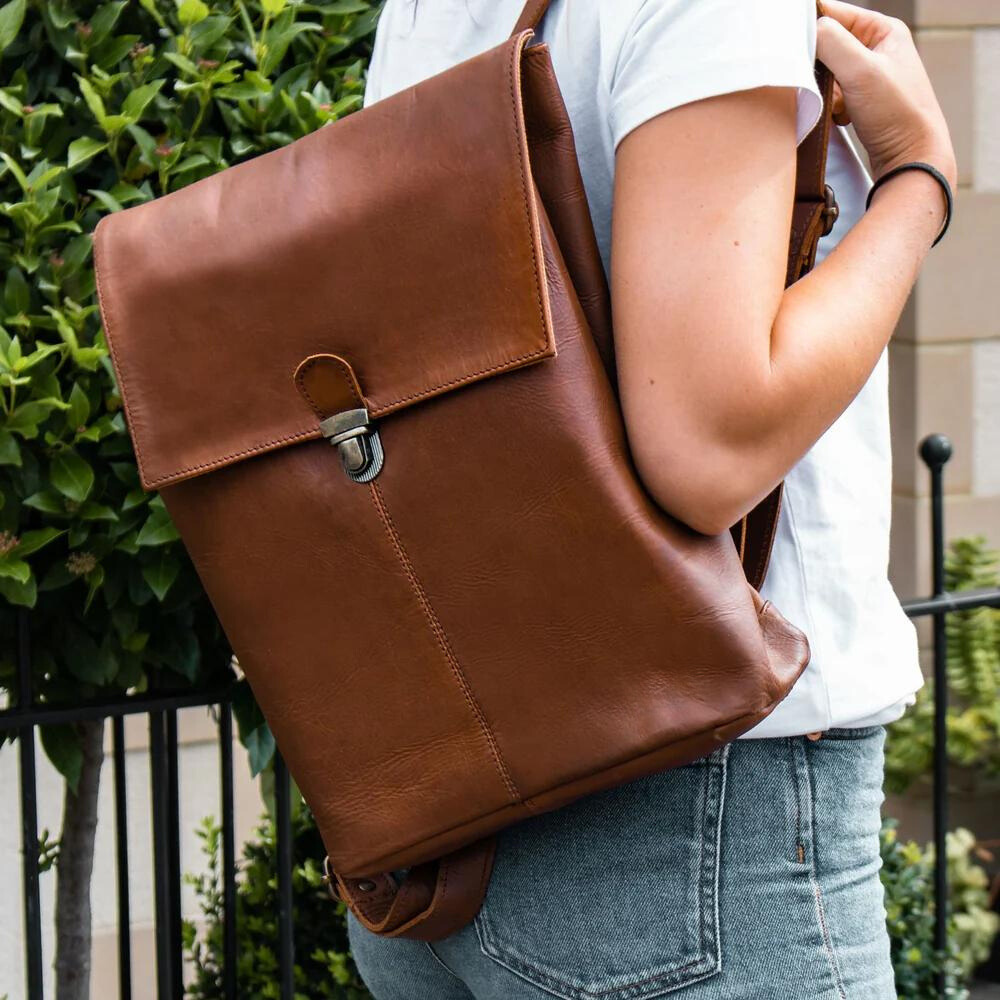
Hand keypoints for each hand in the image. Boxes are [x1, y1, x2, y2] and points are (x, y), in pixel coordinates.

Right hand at [816, 0, 956, 187]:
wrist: (911, 158)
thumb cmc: (897, 113)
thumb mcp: (861, 70)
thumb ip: (831, 41)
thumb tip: (806, 29)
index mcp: (883, 30)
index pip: (833, 12)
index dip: (809, 26)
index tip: (790, 45)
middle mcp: (877, 49)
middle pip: (827, 45)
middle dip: (817, 67)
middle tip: (821, 83)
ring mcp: (869, 76)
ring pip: (827, 74)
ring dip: (824, 91)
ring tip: (839, 104)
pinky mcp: (862, 101)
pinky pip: (832, 97)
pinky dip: (830, 107)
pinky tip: (842, 117)